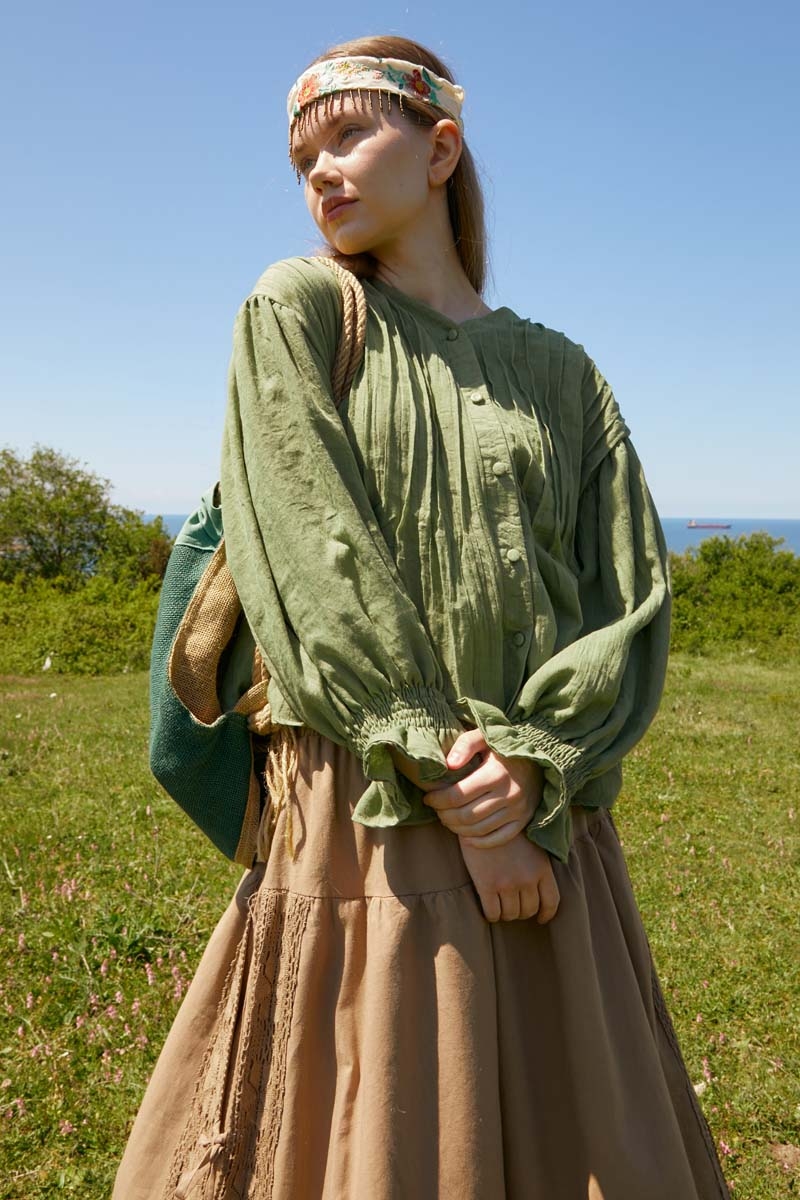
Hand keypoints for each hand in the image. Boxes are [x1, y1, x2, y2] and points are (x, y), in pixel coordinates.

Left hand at [423, 729, 542, 847]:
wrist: (540, 756)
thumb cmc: (504, 745)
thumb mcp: (485, 736)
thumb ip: (465, 744)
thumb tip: (449, 764)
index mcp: (496, 773)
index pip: (457, 795)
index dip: (438, 800)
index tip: (428, 798)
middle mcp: (509, 794)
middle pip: (466, 815)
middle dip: (444, 815)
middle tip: (436, 810)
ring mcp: (518, 810)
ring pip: (479, 829)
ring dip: (457, 828)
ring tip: (447, 819)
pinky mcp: (523, 820)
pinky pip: (498, 839)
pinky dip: (479, 842)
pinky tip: (465, 836)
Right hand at [459, 833, 559, 923]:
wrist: (481, 817)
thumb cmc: (506, 828)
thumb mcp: (531, 844)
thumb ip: (538, 865)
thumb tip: (539, 887)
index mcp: (542, 868)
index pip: (551, 902)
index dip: (546, 914)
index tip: (540, 918)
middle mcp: (527, 879)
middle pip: (528, 910)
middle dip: (521, 911)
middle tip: (513, 906)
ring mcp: (507, 883)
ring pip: (510, 914)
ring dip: (506, 914)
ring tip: (500, 906)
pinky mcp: (486, 885)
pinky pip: (492, 913)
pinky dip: (492, 915)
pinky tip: (489, 910)